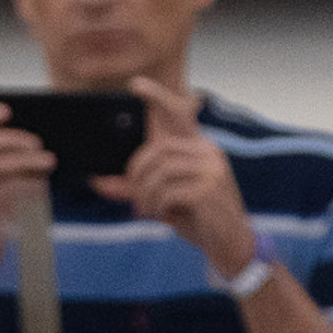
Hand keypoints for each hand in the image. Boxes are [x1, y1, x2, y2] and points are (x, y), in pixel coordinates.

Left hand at [93, 76, 256, 275]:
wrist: (232, 247)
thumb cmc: (199, 221)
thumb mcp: (167, 201)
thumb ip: (138, 187)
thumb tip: (100, 183)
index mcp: (201, 149)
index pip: (179, 115)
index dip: (157, 98)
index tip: (136, 85)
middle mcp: (209, 153)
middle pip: (160, 149)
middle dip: (137, 171)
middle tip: (132, 194)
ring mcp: (211, 170)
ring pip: (162, 171)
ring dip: (146, 193)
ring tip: (145, 209)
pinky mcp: (209, 190)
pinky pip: (170, 191)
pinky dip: (157, 205)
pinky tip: (160, 215)